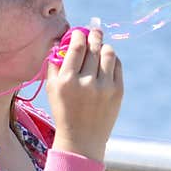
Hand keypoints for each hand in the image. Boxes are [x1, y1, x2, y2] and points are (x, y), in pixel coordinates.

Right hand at [46, 27, 123, 162]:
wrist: (82, 140)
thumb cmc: (64, 112)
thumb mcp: (52, 89)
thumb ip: (54, 64)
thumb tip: (62, 42)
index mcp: (67, 81)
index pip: (77, 46)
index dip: (79, 34)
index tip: (79, 32)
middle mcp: (86, 82)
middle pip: (94, 47)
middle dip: (94, 35)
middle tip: (94, 31)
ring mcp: (104, 87)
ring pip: (108, 53)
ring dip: (104, 46)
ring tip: (100, 47)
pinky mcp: (118, 92)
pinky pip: (117, 65)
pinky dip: (112, 59)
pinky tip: (107, 61)